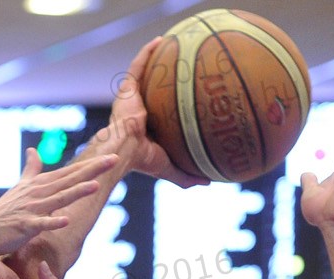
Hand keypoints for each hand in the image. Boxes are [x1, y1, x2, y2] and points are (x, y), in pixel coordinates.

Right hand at [0, 149, 117, 258]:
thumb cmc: (5, 210)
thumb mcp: (20, 186)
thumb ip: (30, 169)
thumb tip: (33, 151)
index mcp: (41, 184)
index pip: (70, 172)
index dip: (91, 165)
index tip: (112, 157)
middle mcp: (38, 193)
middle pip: (69, 180)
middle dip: (92, 170)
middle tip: (114, 159)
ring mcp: (32, 209)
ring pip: (58, 199)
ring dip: (76, 192)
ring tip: (95, 185)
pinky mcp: (24, 226)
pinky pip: (41, 224)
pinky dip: (52, 221)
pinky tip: (66, 220)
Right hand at [108, 38, 206, 187]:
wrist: (123, 150)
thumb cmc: (142, 160)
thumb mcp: (170, 168)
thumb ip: (187, 176)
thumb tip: (209, 183)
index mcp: (147, 125)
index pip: (162, 109)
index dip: (173, 101)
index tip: (190, 93)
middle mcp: (139, 107)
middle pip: (155, 87)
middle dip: (167, 75)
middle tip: (185, 64)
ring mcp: (132, 96)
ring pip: (146, 71)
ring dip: (157, 57)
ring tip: (174, 43)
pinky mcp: (127, 88)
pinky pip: (138, 64)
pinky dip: (148, 51)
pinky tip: (160, 40)